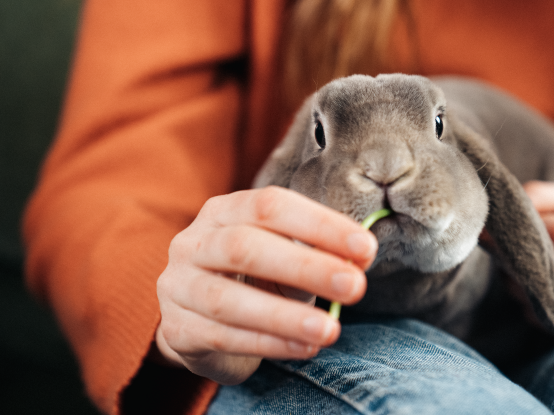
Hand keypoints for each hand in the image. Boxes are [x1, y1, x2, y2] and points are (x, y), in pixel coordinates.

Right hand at [154, 186, 376, 384]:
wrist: (199, 320)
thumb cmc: (255, 279)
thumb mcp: (286, 257)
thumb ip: (318, 253)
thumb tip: (361, 257)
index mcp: (224, 211)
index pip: (270, 205)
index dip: (319, 224)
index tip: (365, 247)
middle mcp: (193, 242)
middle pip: (245, 246)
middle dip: (305, 267)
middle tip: (354, 286)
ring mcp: (178, 285)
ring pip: (227, 299)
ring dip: (284, 315)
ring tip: (330, 329)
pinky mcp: (176, 329)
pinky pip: (221, 336)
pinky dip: (267, 343)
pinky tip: (304, 348)